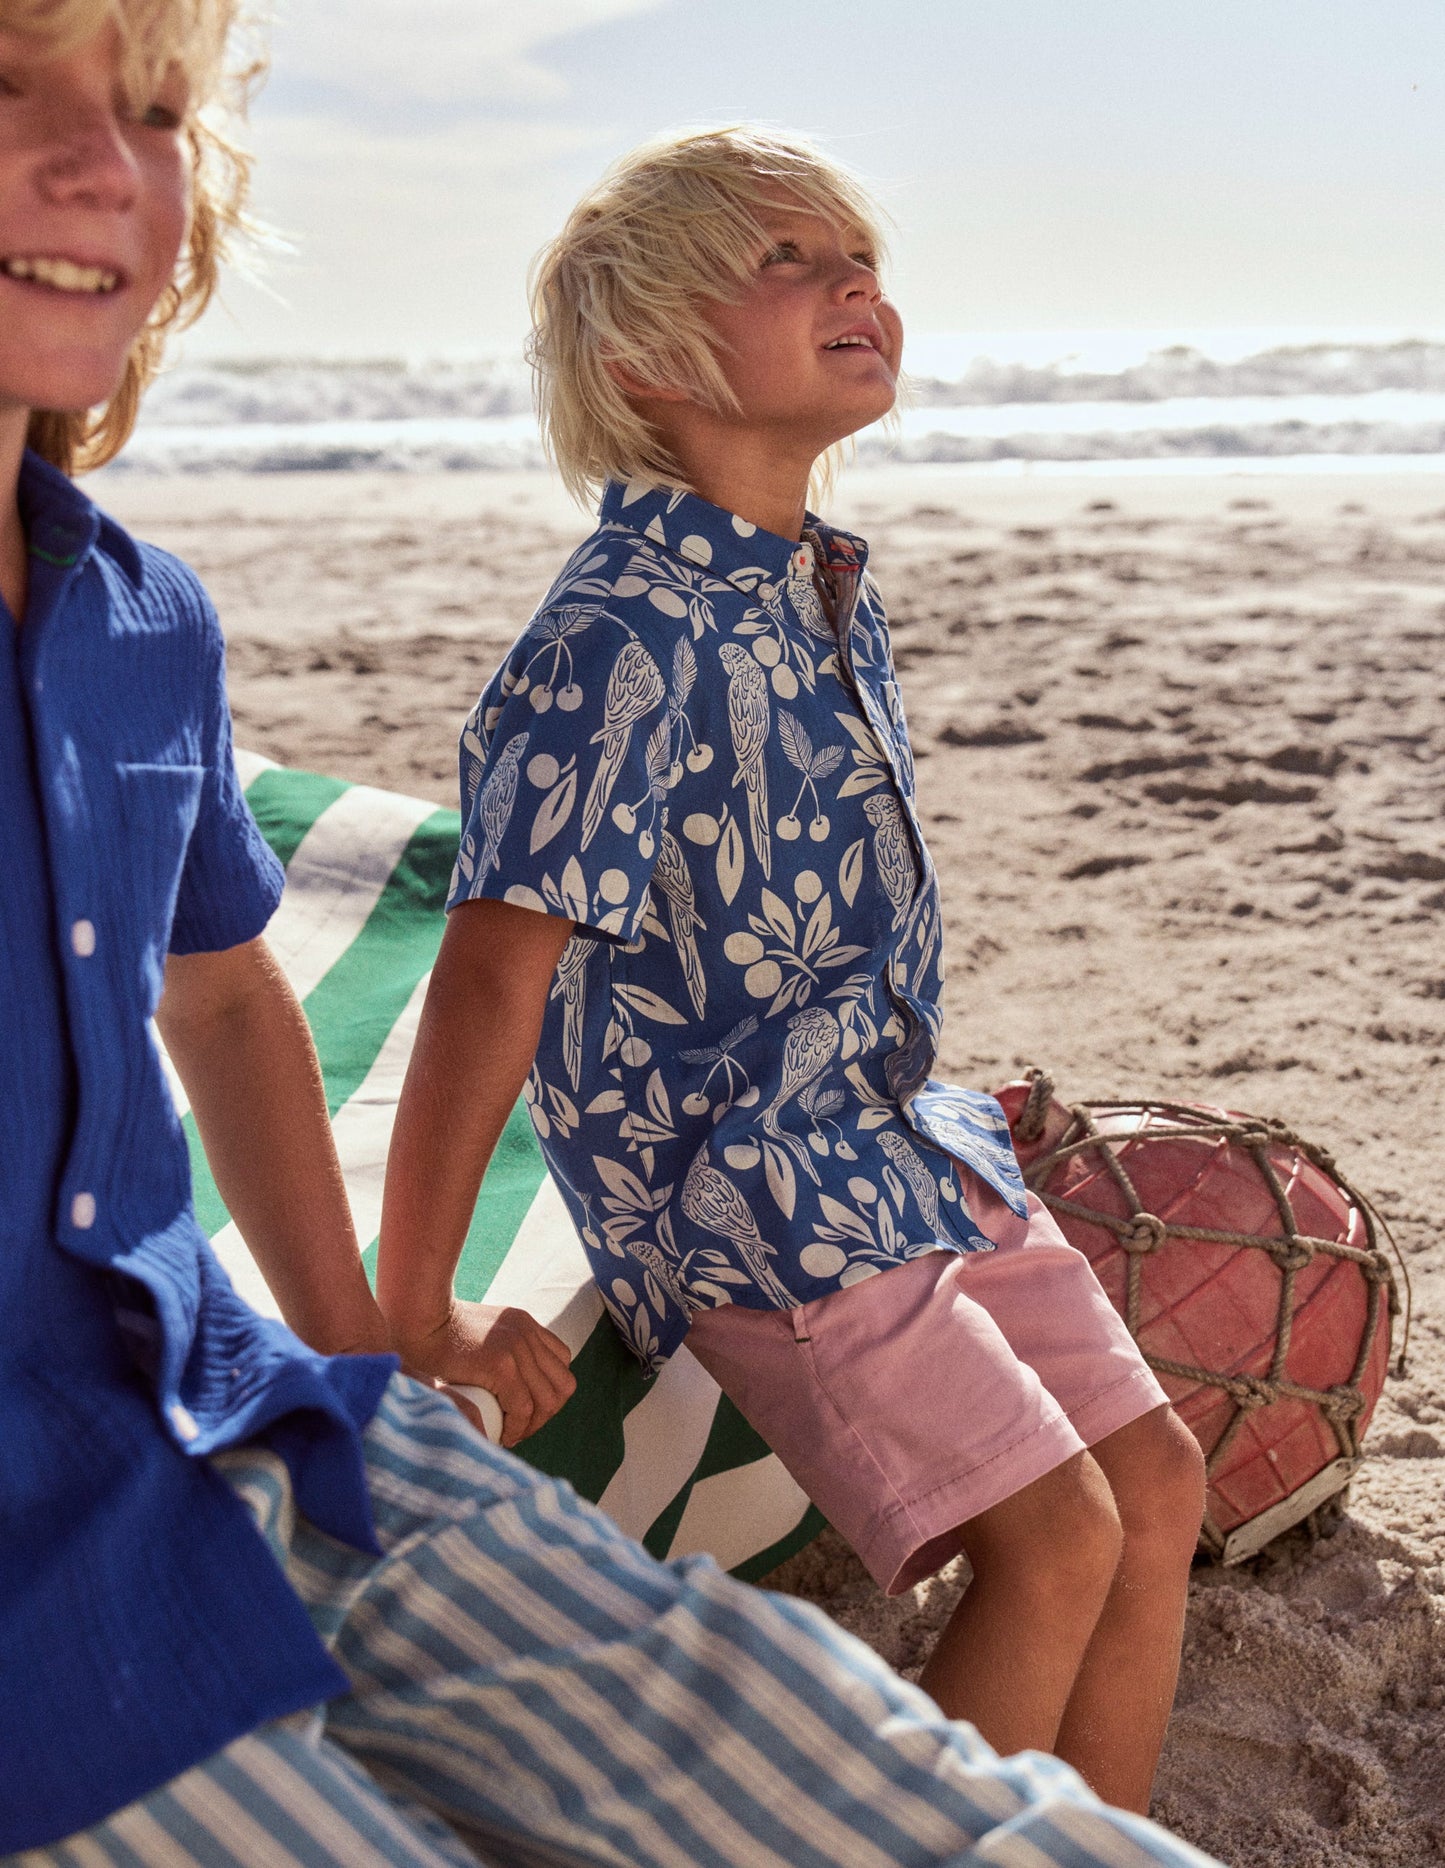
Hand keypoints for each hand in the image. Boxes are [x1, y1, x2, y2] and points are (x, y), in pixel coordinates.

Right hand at [391, 1299, 575, 1446]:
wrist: (416, 1318)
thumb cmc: (437, 1332)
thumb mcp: (480, 1329)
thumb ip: (496, 1341)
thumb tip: (497, 1374)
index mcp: (524, 1325)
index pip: (561, 1361)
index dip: (550, 1391)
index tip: (528, 1411)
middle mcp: (527, 1333)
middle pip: (563, 1384)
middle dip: (546, 1413)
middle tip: (521, 1428)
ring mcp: (517, 1347)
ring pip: (547, 1400)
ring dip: (532, 1425)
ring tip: (512, 1434)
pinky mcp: (501, 1364)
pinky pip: (523, 1407)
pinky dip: (516, 1427)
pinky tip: (503, 1435)